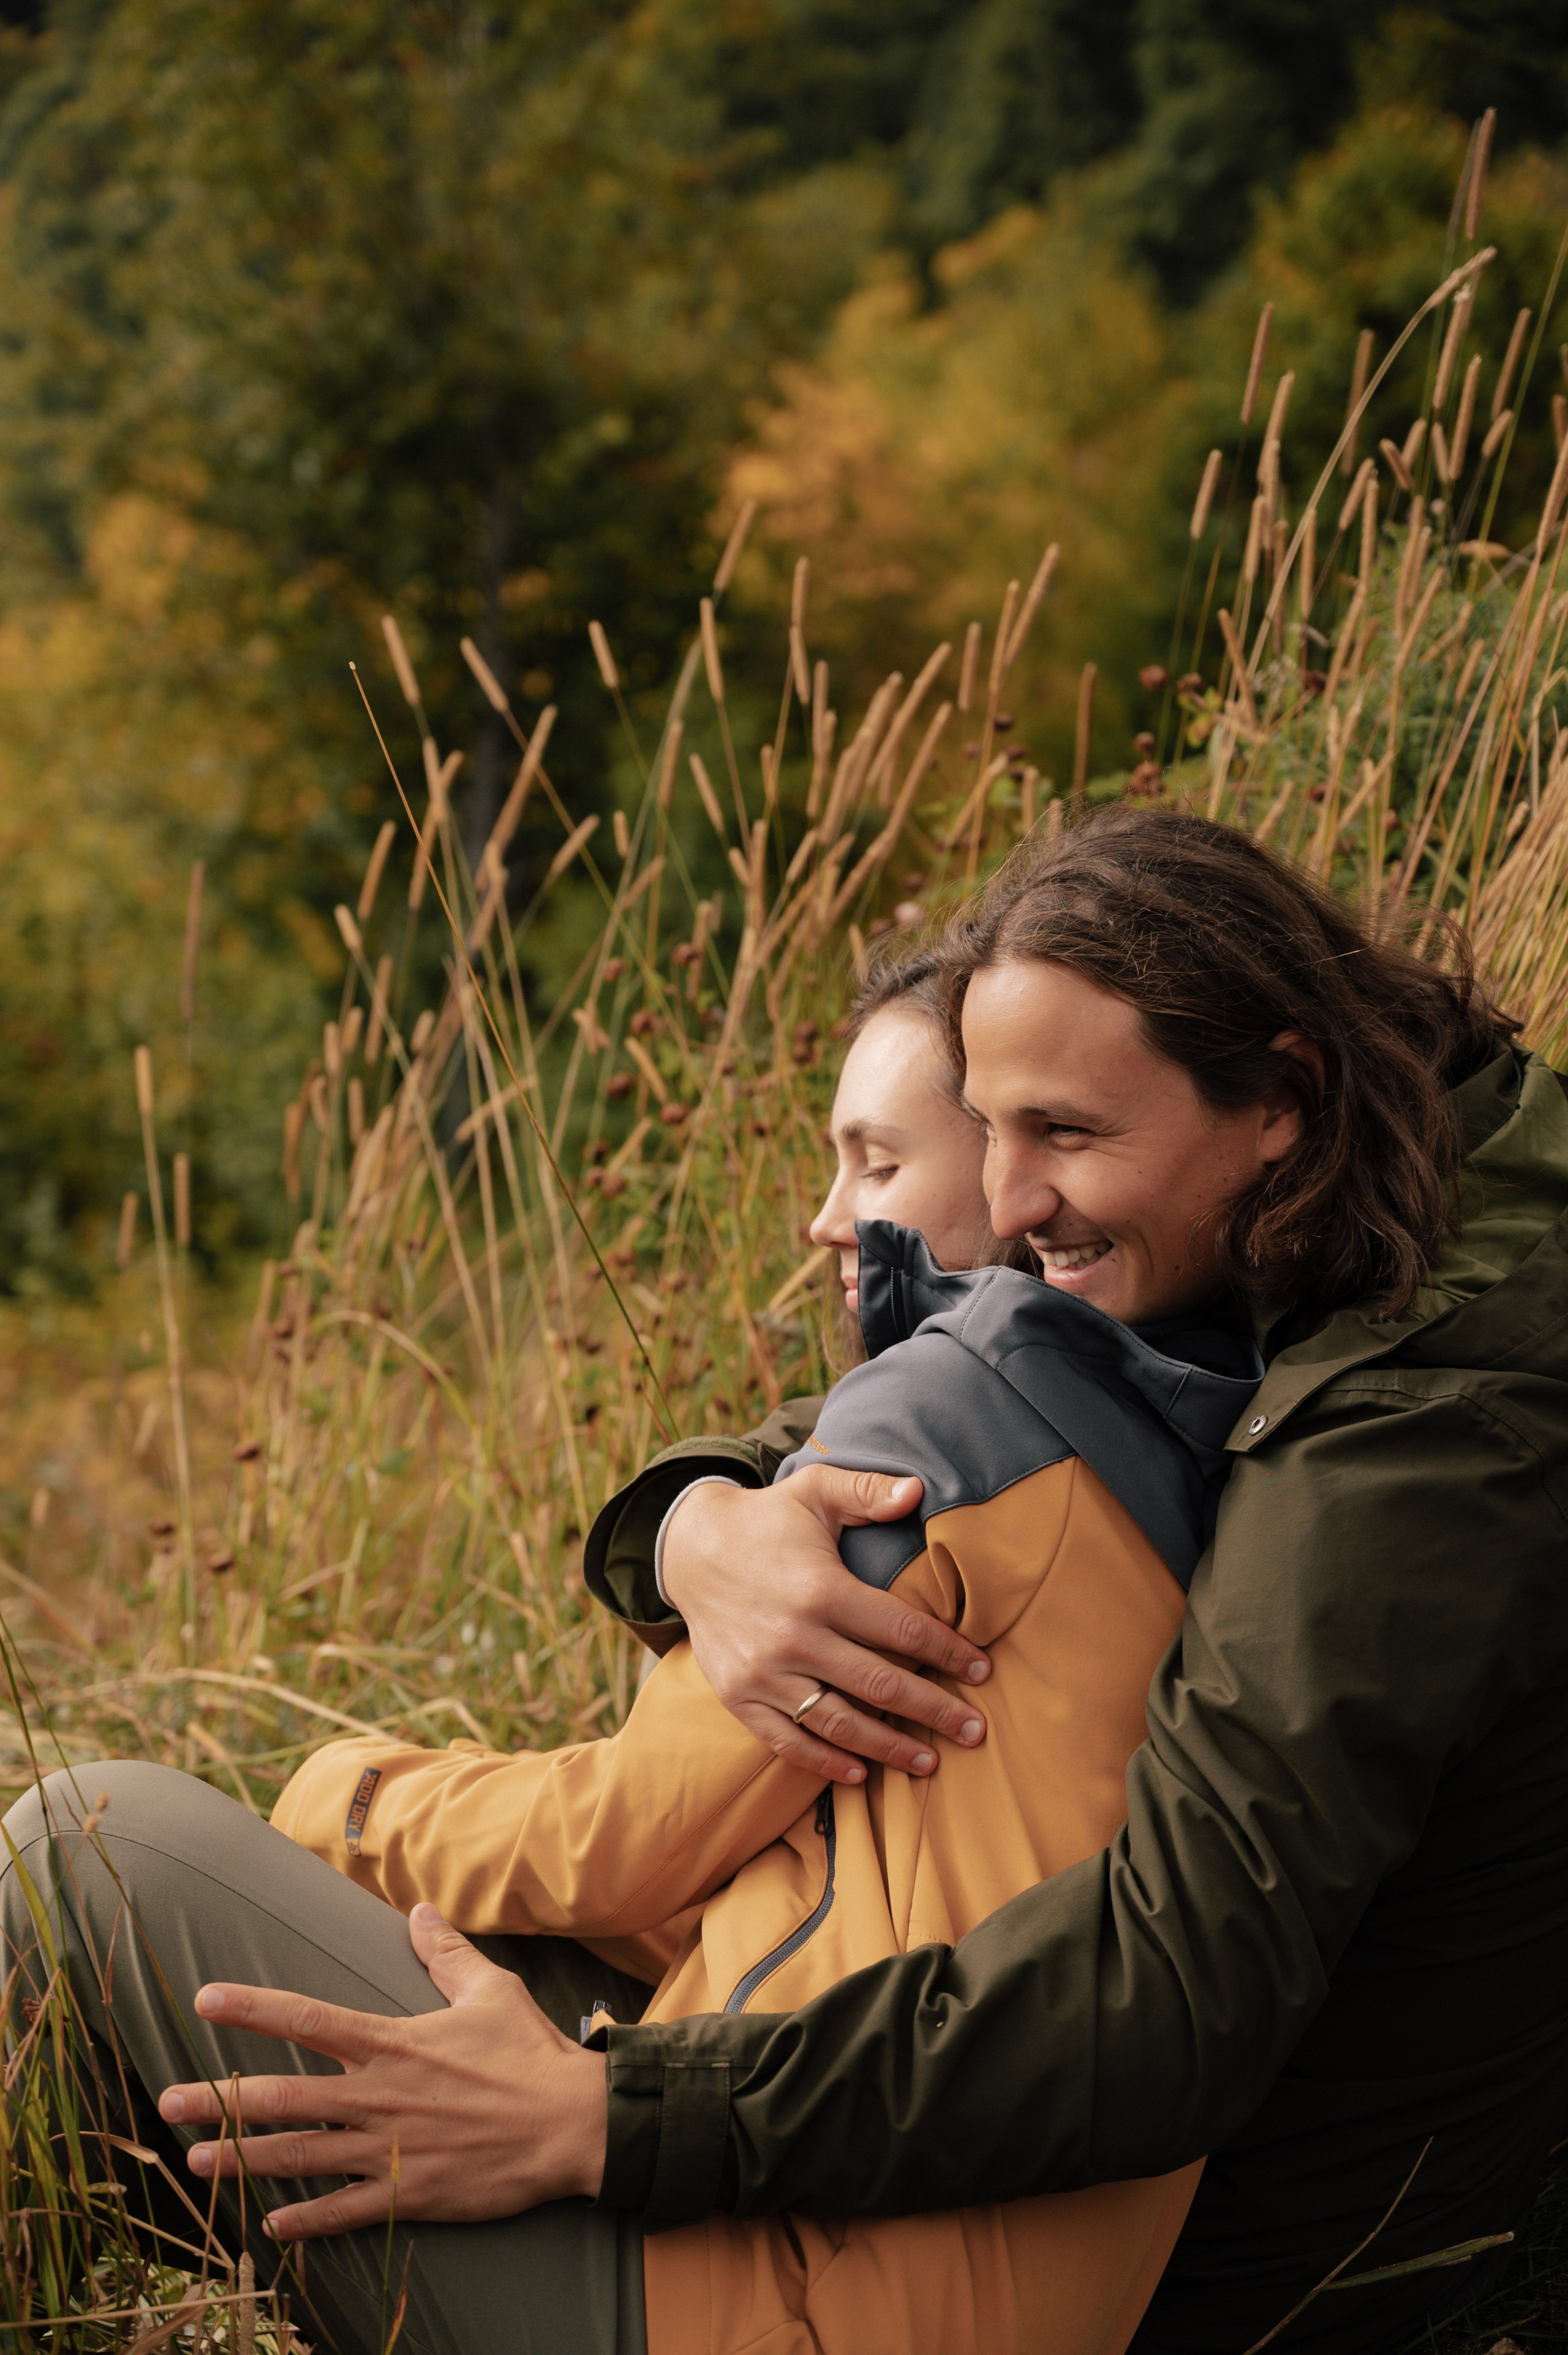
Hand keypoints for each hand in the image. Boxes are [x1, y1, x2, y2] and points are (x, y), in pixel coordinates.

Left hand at [158, 1904, 604, 2238]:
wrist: (572, 2126)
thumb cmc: (531, 2054)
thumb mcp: (491, 1991)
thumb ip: (446, 1954)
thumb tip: (418, 1910)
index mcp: (392, 2044)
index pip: (308, 2020)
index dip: (252, 2009)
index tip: (204, 1999)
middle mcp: (379, 2097)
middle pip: (282, 2098)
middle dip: (219, 2101)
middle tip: (167, 2102)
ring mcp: (390, 2151)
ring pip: (299, 2156)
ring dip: (242, 2159)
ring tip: (194, 2162)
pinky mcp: (409, 2195)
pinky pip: (345, 2212)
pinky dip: (305, 2219)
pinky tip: (269, 2225)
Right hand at [661, 1467, 989, 1783]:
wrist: (688, 1549)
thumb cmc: (767, 1519)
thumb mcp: (815, 1490)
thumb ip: (868, 1490)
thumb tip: (918, 1490)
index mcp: (821, 1590)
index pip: (902, 1630)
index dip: (948, 1652)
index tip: (982, 1670)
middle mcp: (794, 1637)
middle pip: (879, 1684)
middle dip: (934, 1711)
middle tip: (975, 1731)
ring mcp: (763, 1673)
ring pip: (838, 1723)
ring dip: (888, 1748)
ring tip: (929, 1762)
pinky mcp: (738, 1695)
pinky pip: (786, 1741)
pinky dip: (823, 1762)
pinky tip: (858, 1773)